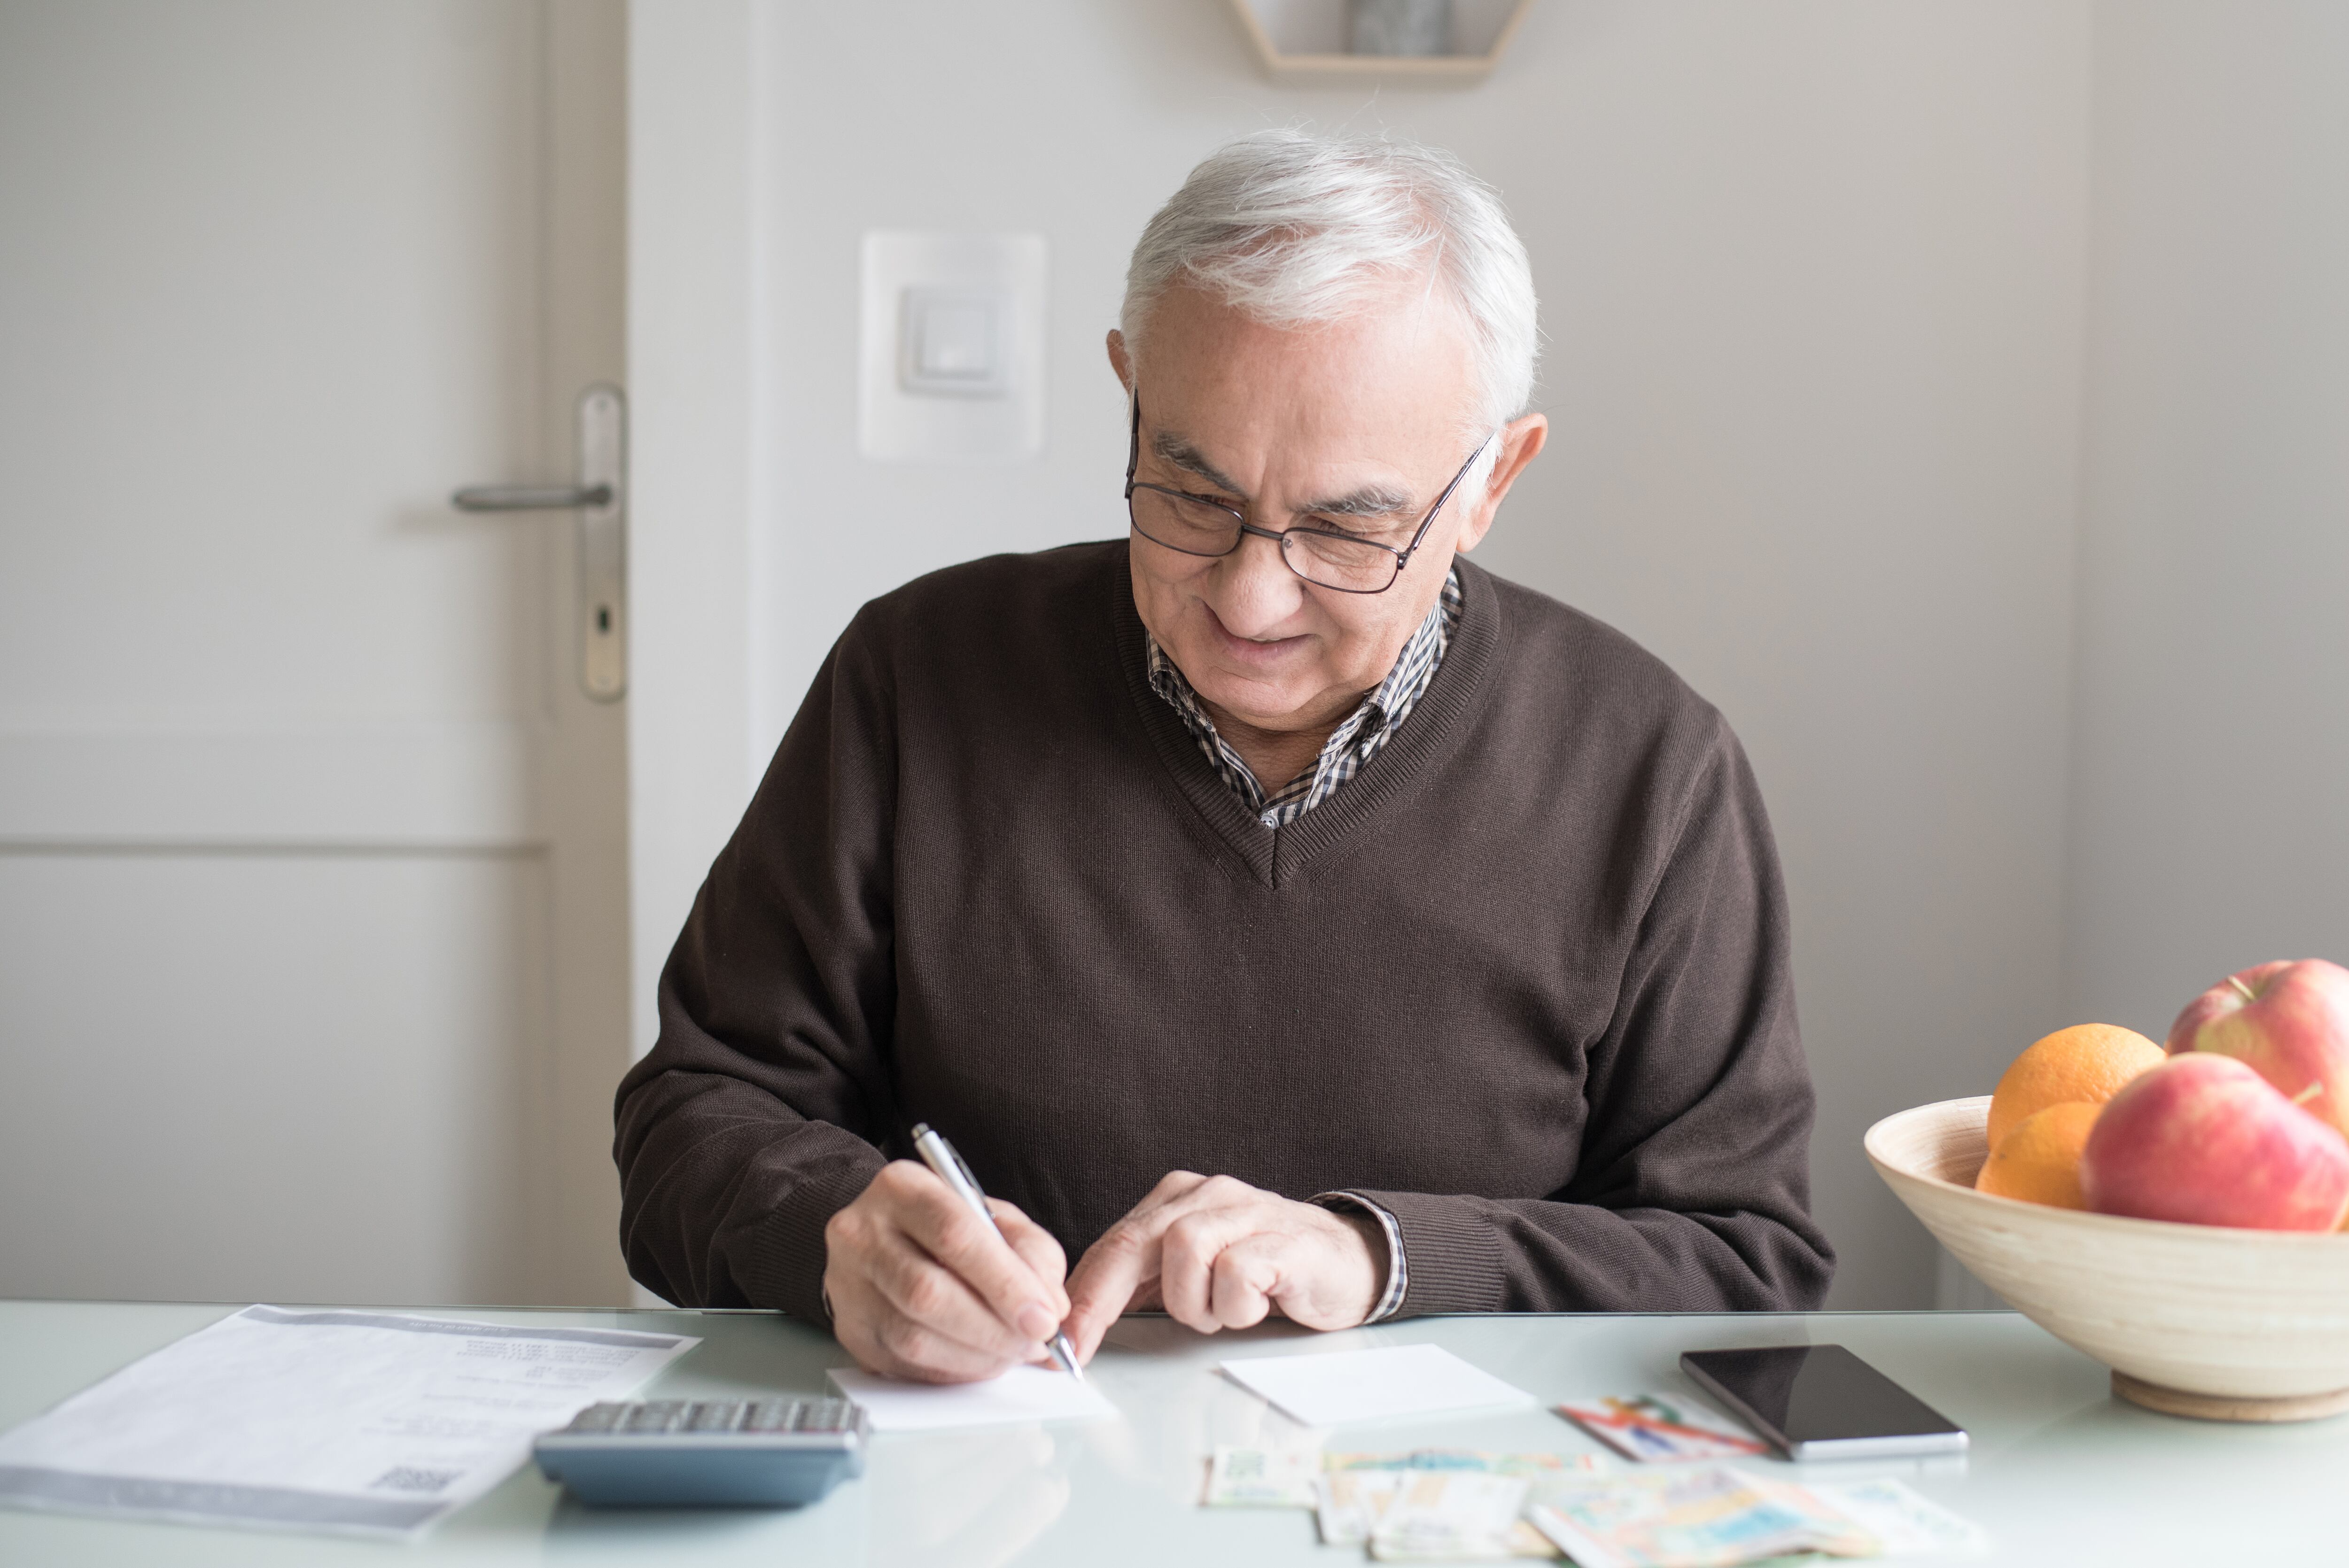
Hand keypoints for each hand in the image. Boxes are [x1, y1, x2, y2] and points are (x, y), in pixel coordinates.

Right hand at [823, 1160, 1069, 1382]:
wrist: (884, 1240)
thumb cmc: (948, 1228)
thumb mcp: (997, 1220)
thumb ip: (1032, 1255)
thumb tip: (1051, 1309)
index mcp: (903, 1188)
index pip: (955, 1235)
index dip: (1005, 1283)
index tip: (1044, 1317)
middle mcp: (862, 1233)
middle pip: (928, 1292)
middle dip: (994, 1327)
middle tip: (1035, 1343)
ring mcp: (848, 1285)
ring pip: (913, 1337)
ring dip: (977, 1356)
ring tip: (1013, 1352)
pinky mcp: (850, 1331)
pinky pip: (904, 1365)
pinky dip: (953, 1372)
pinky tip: (980, 1360)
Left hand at [1061, 1172, 1384, 1359]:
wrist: (1349, 1262)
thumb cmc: (1264, 1272)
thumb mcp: (1194, 1276)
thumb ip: (1144, 1286)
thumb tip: (1079, 1320)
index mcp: (1177, 1200)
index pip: (1113, 1243)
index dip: (1079, 1293)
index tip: (1054, 1340)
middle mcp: (1206, 1195)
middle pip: (1134, 1240)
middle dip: (1099, 1300)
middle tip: (1081, 1345)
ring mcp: (1246, 1211)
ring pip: (1184, 1250)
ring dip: (1192, 1302)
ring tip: (1220, 1314)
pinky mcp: (1283, 1238)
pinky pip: (1236, 1271)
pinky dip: (1235, 1304)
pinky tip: (1254, 1306)